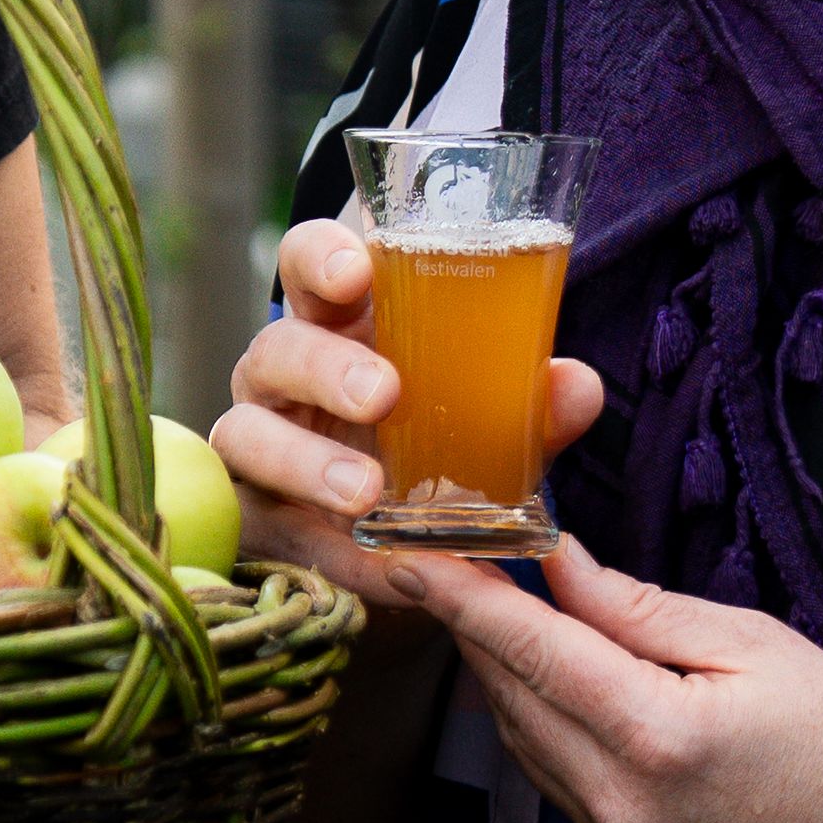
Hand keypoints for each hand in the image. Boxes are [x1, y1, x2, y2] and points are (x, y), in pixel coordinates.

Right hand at [211, 210, 606, 617]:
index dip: (321, 258)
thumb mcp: (485, 416)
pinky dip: (325, 548)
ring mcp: (258, 440)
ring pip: (246, 432)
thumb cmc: (431, 441)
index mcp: (337, 322)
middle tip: (382, 395)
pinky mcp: (254, 512)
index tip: (356, 273)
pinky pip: (269, 527)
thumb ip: (526, 399)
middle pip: (276, 345)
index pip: (306, 262)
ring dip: (306, 460)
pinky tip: (375, 565)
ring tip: (364, 491)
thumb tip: (576, 387)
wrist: (393, 537)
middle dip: (325, 367)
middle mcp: (285, 373)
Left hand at [389, 531, 822, 822]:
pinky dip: (530, 711)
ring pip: (517, 734)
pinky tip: (537, 666)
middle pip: (509, 692)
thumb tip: (555, 562)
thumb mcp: (752, 644)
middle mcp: (618, 799)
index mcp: (657, 736)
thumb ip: (637, 608)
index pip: (531, 650)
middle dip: (472, 619)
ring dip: (497, 665)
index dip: (462, 595)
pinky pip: (546, 770)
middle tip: (449, 551)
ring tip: (489, 596)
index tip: (409, 550)